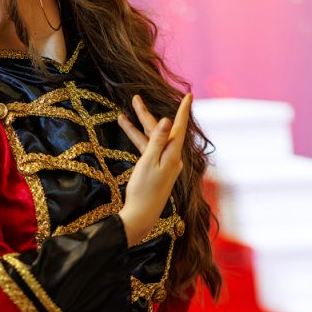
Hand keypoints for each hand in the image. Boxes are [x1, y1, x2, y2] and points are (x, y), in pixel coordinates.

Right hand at [117, 92, 190, 246]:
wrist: (141, 216)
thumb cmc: (143, 191)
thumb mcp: (148, 162)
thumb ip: (158, 141)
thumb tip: (167, 120)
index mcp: (172, 155)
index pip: (178, 127)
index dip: (183, 110)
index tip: (189, 95)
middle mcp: (171, 158)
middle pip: (160, 131)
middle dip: (145, 115)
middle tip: (136, 98)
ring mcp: (164, 164)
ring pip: (151, 140)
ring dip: (137, 128)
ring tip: (122, 116)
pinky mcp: (156, 170)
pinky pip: (148, 150)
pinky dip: (138, 140)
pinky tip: (130, 131)